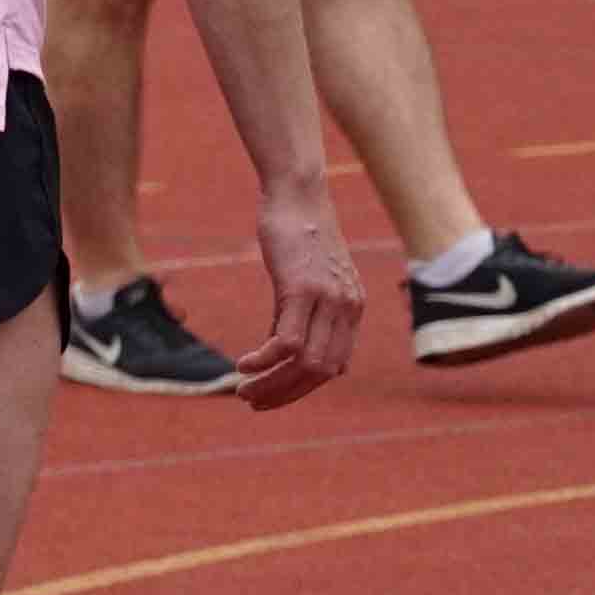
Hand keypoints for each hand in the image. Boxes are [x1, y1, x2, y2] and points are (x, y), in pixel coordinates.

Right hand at [228, 182, 366, 407]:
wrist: (298, 193)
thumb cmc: (297, 230)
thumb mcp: (306, 276)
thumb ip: (303, 313)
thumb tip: (283, 348)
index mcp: (352, 309)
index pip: (334, 366)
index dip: (303, 388)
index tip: (272, 395)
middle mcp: (347, 309)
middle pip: (321, 372)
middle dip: (286, 394)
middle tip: (253, 401)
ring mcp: (328, 300)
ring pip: (306, 363)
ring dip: (273, 384)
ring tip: (243, 391)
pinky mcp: (302, 289)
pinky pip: (286, 341)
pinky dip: (264, 361)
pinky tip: (242, 364)